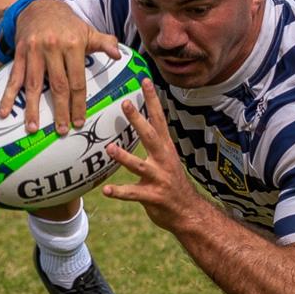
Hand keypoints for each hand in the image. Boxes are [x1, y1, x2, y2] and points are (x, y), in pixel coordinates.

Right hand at [0, 0, 120, 133]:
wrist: (40, 7)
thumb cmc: (69, 25)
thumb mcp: (88, 31)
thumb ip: (105, 43)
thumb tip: (119, 55)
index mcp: (73, 45)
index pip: (77, 80)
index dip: (78, 103)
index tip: (79, 121)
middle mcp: (53, 48)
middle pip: (57, 85)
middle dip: (60, 110)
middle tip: (62, 130)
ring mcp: (34, 51)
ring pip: (34, 84)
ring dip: (32, 108)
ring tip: (33, 128)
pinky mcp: (19, 53)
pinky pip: (14, 77)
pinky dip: (7, 96)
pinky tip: (3, 112)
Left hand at [103, 80, 206, 230]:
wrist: (189, 212)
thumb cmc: (172, 184)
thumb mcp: (166, 160)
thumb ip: (155, 144)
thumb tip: (142, 124)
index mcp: (166, 149)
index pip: (159, 120)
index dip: (152, 101)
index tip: (145, 81)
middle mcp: (163, 160)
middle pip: (150, 136)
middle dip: (138, 120)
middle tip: (126, 103)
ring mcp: (159, 179)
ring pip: (139, 165)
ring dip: (124, 157)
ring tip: (109, 149)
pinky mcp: (153, 197)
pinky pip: (133, 194)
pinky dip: (119, 192)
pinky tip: (105, 190)